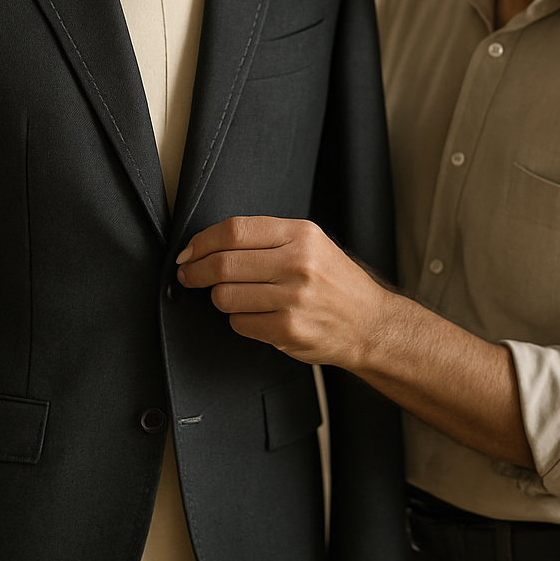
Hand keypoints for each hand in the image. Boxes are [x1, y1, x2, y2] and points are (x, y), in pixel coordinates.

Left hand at [176, 216, 387, 367]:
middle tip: (189, 275)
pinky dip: (239, 320)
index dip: (203, 241)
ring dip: (219, 298)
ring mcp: (294, 298)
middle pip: (224, 264)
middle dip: (196, 271)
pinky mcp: (288, 329)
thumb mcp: (312, 244)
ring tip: (232, 296)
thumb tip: (210, 244)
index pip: (236, 230)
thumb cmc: (336, 282)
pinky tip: (255, 315)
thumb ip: (268, 239)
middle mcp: (298, 263)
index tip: (190, 252)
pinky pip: (240, 323)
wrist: (370, 323)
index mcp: (301, 235)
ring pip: (226, 296)